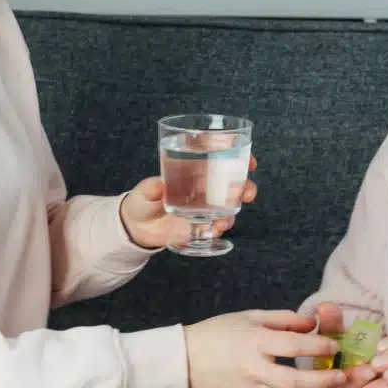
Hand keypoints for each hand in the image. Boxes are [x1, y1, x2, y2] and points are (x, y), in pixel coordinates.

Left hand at [119, 156, 257, 248]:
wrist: (138, 227)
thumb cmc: (143, 200)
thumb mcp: (145, 190)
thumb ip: (152, 187)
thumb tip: (160, 184)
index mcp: (195, 171)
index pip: (222, 160)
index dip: (239, 158)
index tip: (249, 162)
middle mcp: (205, 188)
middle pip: (234, 184)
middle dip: (246, 187)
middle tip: (246, 193)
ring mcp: (206, 207)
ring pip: (230, 206)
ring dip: (233, 212)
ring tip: (223, 220)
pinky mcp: (202, 224)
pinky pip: (218, 225)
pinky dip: (219, 227)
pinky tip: (213, 229)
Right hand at [184, 310, 345, 387]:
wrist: (187, 358)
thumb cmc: (221, 331)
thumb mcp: (253, 316)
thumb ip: (286, 319)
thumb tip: (316, 324)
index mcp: (253, 342)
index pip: (292, 346)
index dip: (318, 347)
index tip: (334, 346)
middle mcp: (251, 369)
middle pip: (293, 382)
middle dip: (322, 382)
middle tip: (342, 378)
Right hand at [312, 302, 387, 387]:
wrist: (348, 378)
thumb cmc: (341, 355)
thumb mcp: (333, 339)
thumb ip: (331, 324)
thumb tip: (325, 305)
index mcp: (325, 384)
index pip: (332, 383)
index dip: (348, 375)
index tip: (363, 365)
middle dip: (364, 385)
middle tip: (378, 373)